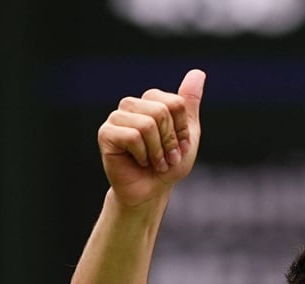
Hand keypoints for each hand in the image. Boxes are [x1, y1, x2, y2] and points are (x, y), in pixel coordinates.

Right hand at [98, 69, 205, 206]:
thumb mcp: (187, 134)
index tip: (179, 146)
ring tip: (153, 162)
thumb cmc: (168, 164)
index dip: (181, 130)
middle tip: (166, 158)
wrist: (151, 191)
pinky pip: (132, 136)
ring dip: (157, 150)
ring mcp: (117, 117)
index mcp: (150, 100)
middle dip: (169, 141)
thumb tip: (198, 72)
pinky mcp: (106, 133)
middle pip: (161, 112)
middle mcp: (132, 105)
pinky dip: (142, 154)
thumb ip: (189, 103)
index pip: (175, 103)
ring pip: (147, 124)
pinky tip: (138, 162)